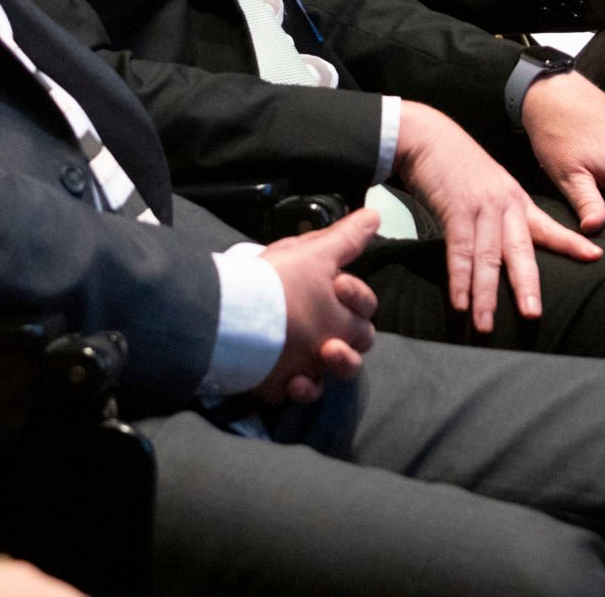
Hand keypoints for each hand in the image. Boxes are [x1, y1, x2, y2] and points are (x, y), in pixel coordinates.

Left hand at [255, 208, 378, 402]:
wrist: (230, 317)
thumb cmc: (278, 282)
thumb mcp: (313, 255)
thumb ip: (347, 237)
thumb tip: (373, 213)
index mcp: (330, 298)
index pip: (364, 304)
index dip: (359, 297)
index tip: (340, 287)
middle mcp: (323, 326)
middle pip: (360, 338)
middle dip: (355, 335)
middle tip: (338, 330)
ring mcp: (308, 355)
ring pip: (343, 367)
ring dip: (342, 362)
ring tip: (326, 354)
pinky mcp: (288, 380)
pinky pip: (309, 390)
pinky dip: (305, 388)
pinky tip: (294, 381)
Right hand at [390, 101, 597, 330]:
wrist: (429, 138)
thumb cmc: (460, 170)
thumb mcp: (491, 190)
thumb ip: (502, 219)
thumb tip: (509, 252)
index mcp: (517, 202)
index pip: (548, 226)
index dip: (571, 242)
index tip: (596, 256)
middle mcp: (504, 205)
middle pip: (520, 250)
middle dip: (527, 284)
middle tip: (533, 315)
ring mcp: (480, 207)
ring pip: (488, 257)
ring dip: (485, 294)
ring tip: (486, 325)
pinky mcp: (454, 209)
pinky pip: (459, 249)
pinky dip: (459, 278)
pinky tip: (459, 302)